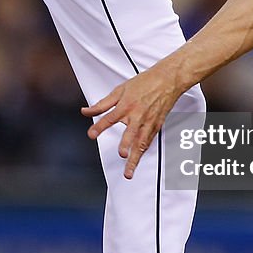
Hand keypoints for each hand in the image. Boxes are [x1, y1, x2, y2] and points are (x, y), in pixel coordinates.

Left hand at [82, 63, 181, 178]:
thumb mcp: (120, 90)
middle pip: (131, 133)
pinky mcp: (156, 126)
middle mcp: (138, 116)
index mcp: (126, 106)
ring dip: (135, 159)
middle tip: (121, 155)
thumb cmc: (143, 83)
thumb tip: (86, 111)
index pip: (110, 118)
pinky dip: (142, 152)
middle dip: (126, 144)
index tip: (91, 135)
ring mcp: (148, 122)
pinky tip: (137, 160)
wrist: (167, 80)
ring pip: (141, 144)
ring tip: (129, 171)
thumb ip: (102, 104)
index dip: (99, 127)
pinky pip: (148, 142)